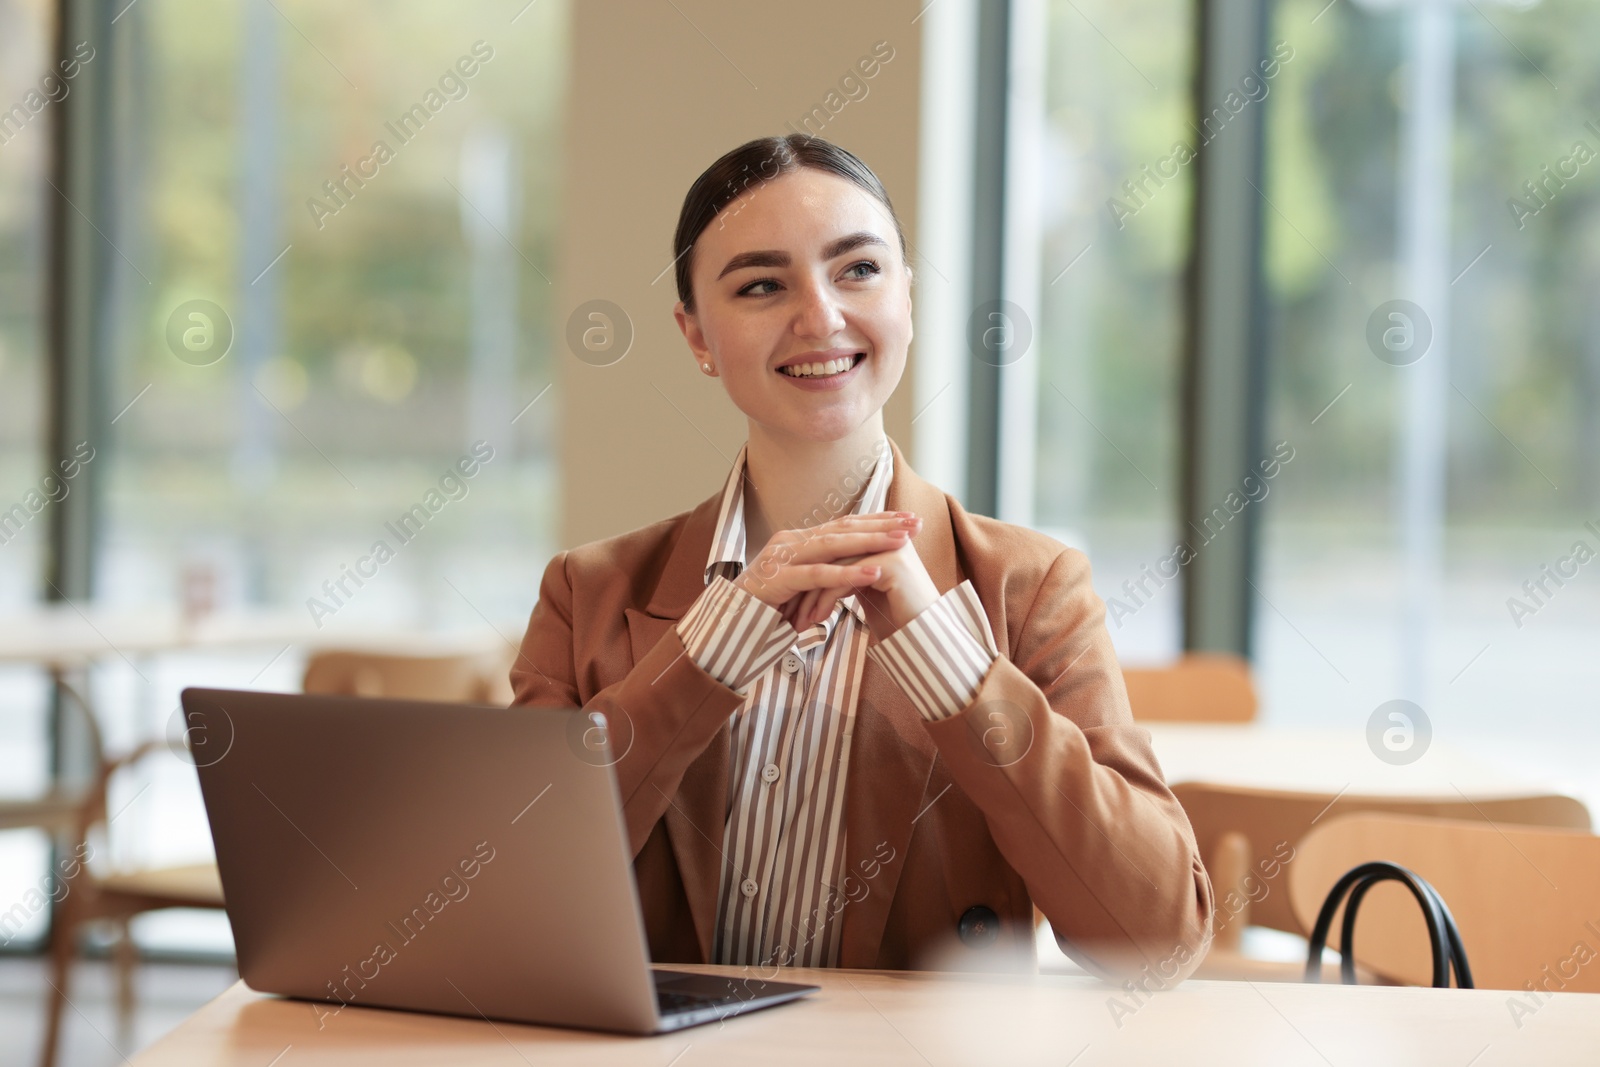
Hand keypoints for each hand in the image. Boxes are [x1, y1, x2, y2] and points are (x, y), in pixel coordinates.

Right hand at [734, 512, 921, 630]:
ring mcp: (783, 558)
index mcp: (799, 541)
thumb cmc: (767, 610)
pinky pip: (818, 575)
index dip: (876, 520)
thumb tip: (857, 575)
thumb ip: (824, 578)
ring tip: (902, 541)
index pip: (844, 525)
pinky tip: (874, 572)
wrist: (727, 627)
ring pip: (834, 545)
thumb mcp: (802, 589)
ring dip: (871, 542)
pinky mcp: (779, 579)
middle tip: (915, 522)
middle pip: (844, 528)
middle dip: (883, 525)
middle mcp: (792, 542)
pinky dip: (848, 574)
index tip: (907, 519)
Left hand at [805, 516, 941, 643]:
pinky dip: (827, 597)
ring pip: (838, 564)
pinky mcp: (892, 563)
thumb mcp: (867, 589)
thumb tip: (820, 568)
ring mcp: (892, 547)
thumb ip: (850, 572)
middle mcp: (889, 538)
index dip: (814, 570)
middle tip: (787, 605)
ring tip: (799, 618)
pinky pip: (848, 577)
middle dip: (807, 582)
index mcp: (882, 539)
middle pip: (834, 554)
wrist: (923, 639)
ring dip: (813, 593)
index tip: (792, 594)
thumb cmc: (896, 619)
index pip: (838, 548)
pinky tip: (817, 617)